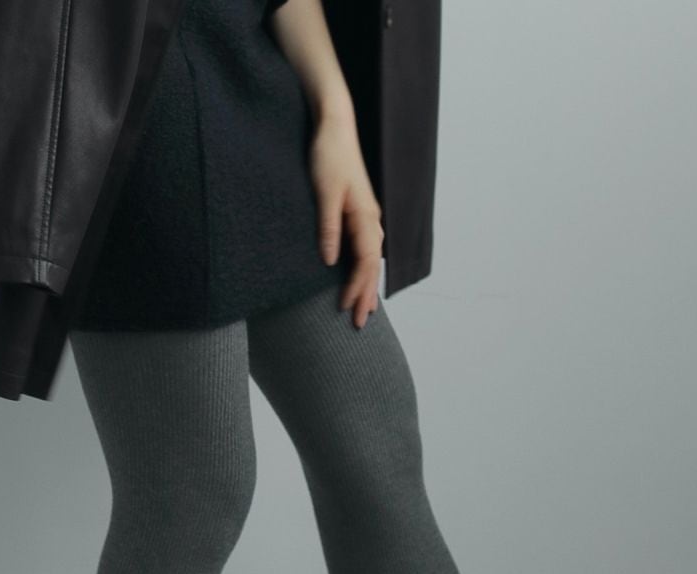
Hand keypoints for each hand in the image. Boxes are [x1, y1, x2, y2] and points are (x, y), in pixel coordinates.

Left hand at [309, 112, 383, 328]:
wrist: (335, 127)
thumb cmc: (329, 156)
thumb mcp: (324, 192)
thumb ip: (328, 227)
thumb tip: (329, 261)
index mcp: (365, 218)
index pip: (365, 263)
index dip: (356, 287)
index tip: (345, 308)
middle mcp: (371, 220)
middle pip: (372, 266)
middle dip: (366, 295)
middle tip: (360, 323)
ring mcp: (367, 217)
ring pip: (371, 260)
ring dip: (368, 285)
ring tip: (366, 308)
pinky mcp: (359, 212)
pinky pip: (366, 249)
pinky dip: (365, 269)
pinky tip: (361, 278)